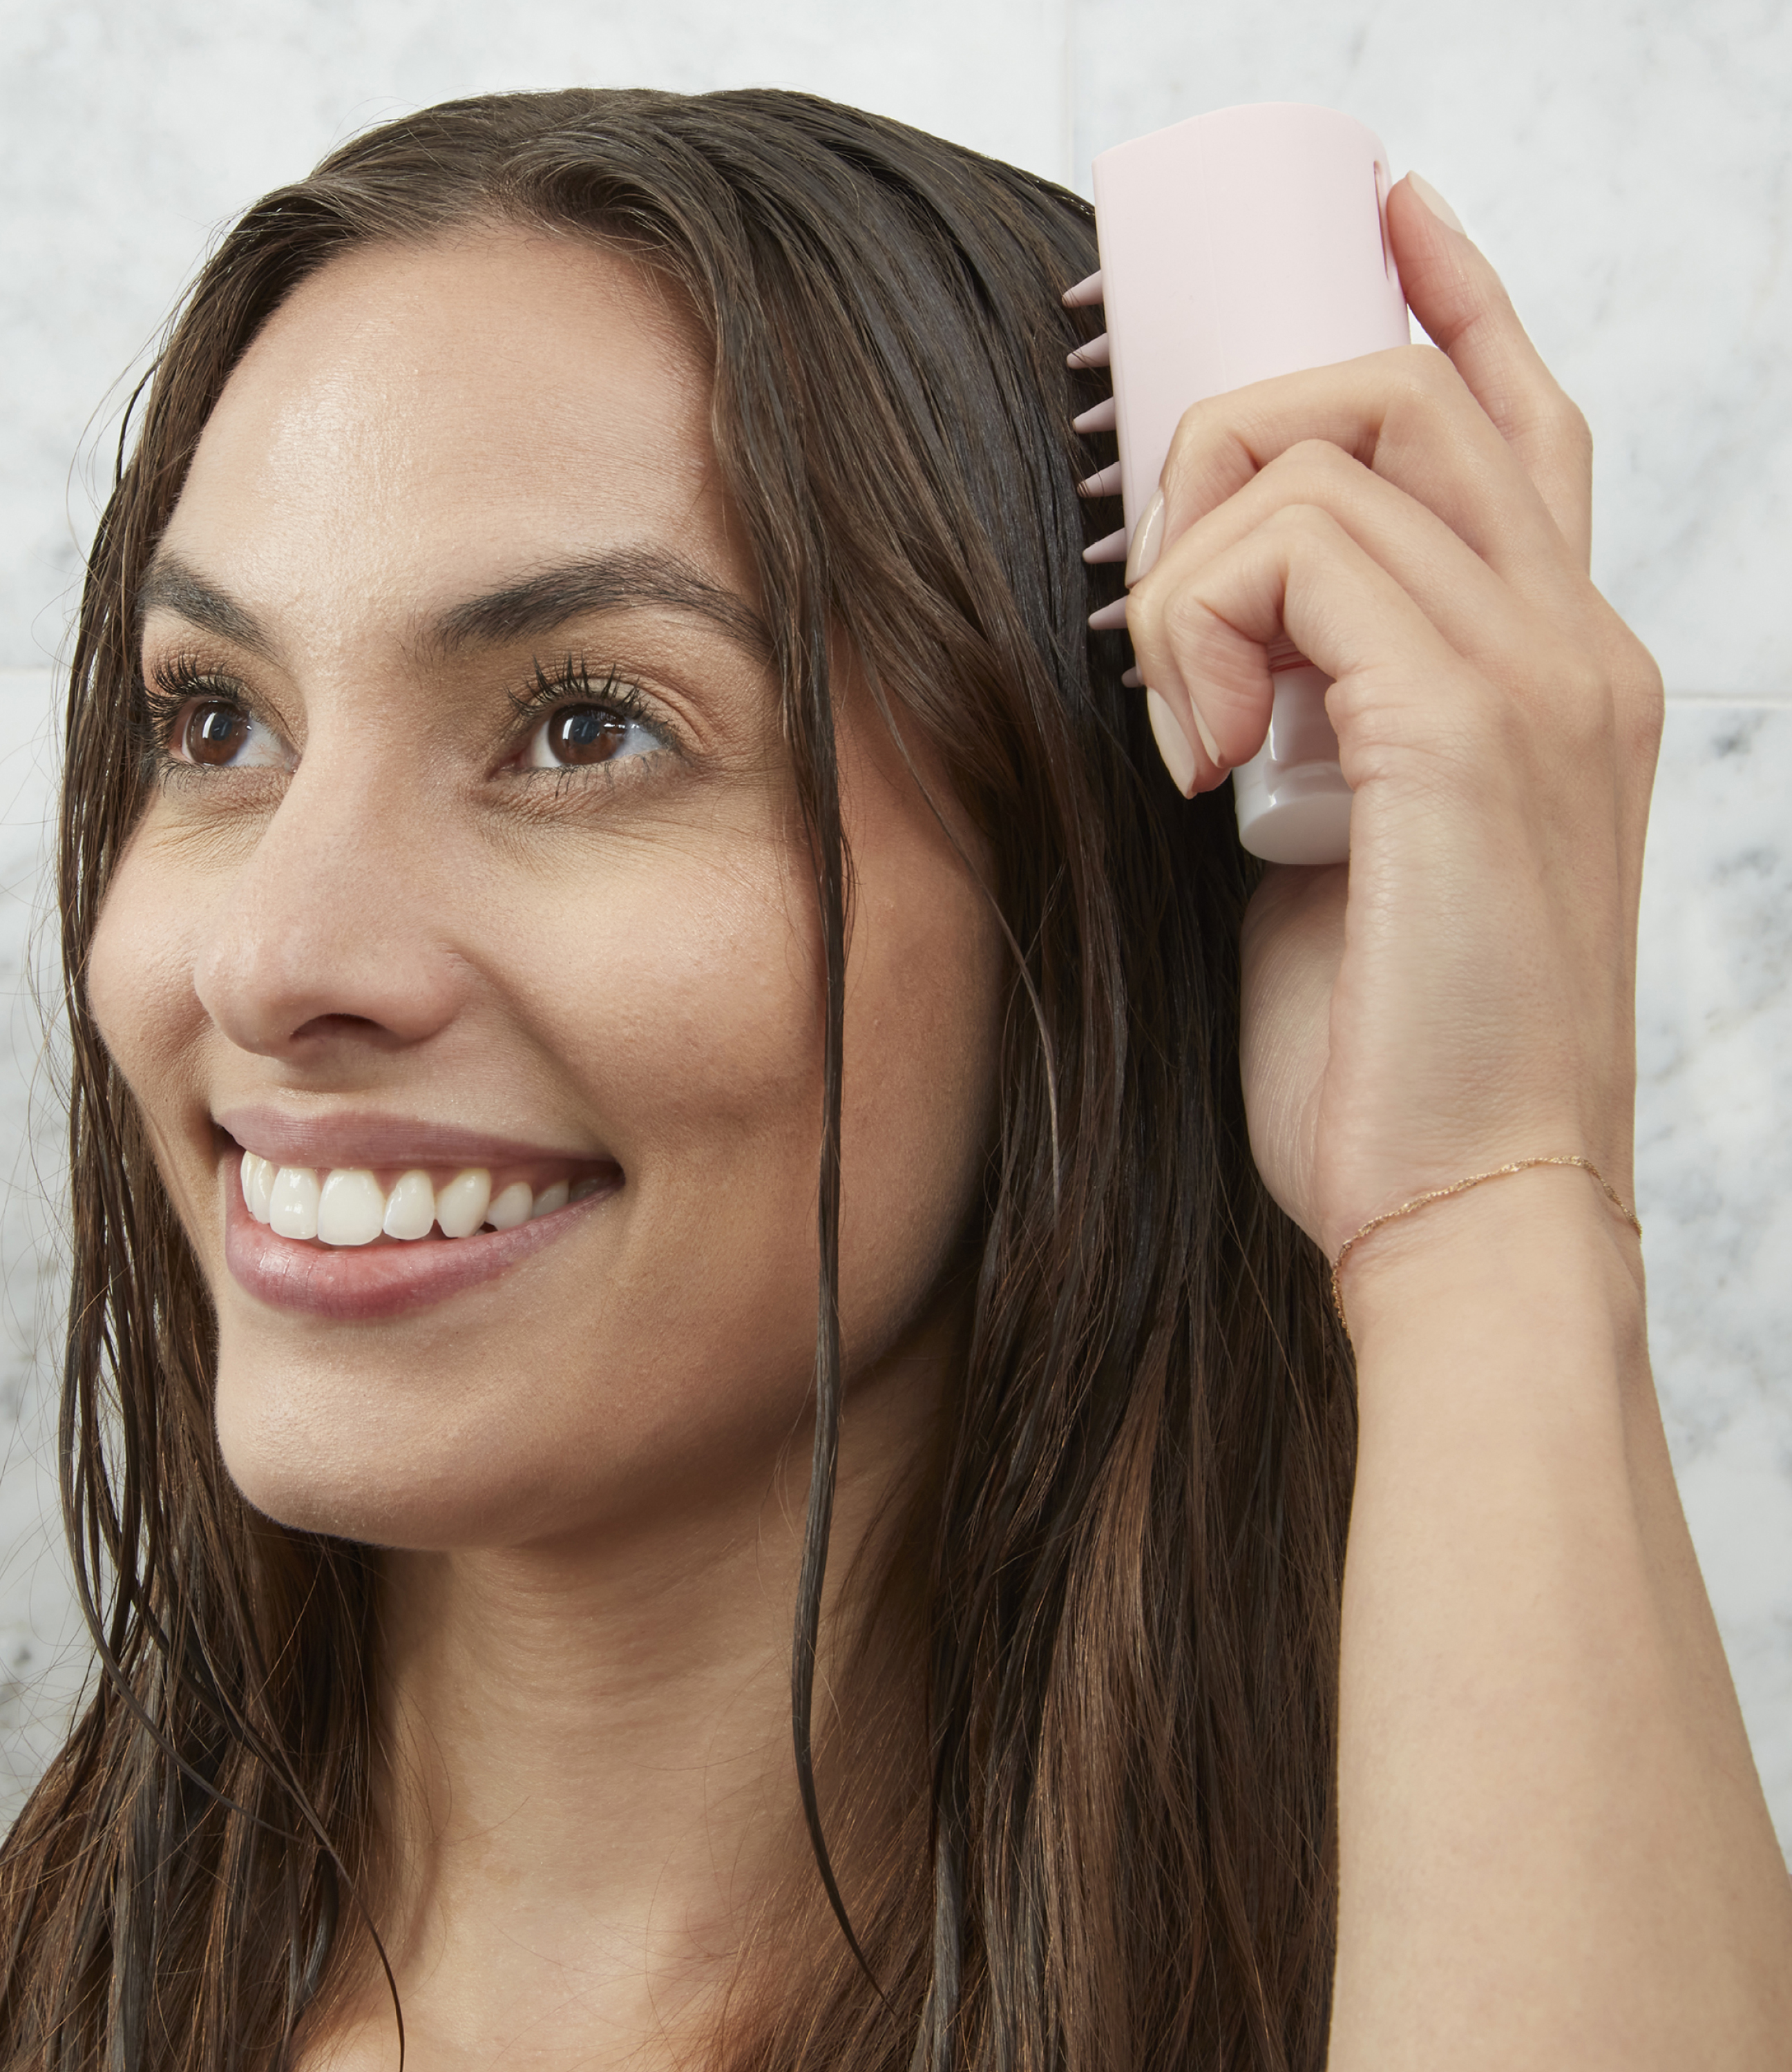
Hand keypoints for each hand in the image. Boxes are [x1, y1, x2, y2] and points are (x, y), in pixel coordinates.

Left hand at [1120, 176, 1664, 1268]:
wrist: (1461, 1201)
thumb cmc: (1392, 1052)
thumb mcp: (1352, 848)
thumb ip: (1322, 720)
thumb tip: (1214, 647)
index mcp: (1553, 666)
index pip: (1517, 416)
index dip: (1444, 299)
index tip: (1367, 225)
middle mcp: (1572, 639)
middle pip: (1409, 386)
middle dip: (1239, 425)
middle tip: (1158, 572)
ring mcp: (1537, 668)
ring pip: (1337, 438)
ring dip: (1197, 555)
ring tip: (1183, 713)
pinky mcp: (1465, 725)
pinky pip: (1297, 551)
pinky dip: (1200, 629)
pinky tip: (1197, 753)